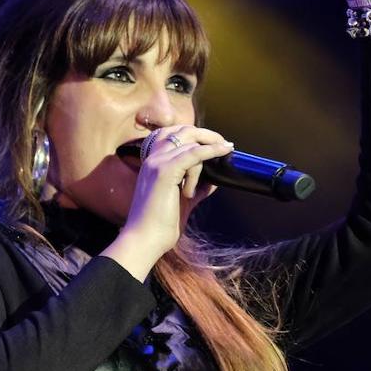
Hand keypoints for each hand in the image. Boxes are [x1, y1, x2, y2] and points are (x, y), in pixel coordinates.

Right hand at [102, 126, 232, 279]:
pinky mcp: (165, 172)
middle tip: (225, 145)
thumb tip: (214, 180)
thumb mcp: (184, 200)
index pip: (173, 134)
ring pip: (190, 142)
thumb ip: (197, 187)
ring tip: (221, 162)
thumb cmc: (161, 224)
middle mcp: (153, 158)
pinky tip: (225, 151)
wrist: (145, 239)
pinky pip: (194, 154)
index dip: (195, 134)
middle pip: (183, 131)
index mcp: (152, 162)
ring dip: (210, 150)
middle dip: (207, 134)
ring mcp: (157, 163)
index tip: (215, 143)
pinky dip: (211, 150)